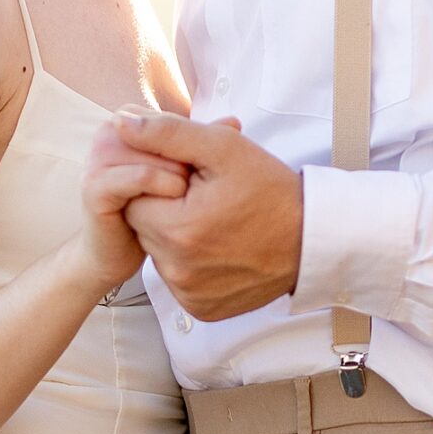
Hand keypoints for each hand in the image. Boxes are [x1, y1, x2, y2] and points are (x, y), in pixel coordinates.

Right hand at [77, 125, 190, 292]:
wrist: (115, 253)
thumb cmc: (151, 210)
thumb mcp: (182, 169)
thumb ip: (203, 144)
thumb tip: (235, 122)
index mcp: (126, 121)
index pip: (168, 120)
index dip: (189, 147)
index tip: (195, 173)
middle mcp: (108, 134)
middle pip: (161, 135)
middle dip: (183, 161)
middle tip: (188, 188)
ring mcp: (97, 159)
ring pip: (154, 154)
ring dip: (177, 175)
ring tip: (182, 195)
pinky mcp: (95, 187)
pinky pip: (141, 177)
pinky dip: (165, 186)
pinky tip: (176, 199)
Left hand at [112, 109, 304, 318]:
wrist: (311, 240)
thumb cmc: (270, 190)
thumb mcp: (223, 148)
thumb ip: (167, 134)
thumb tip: (121, 124)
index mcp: (177, 229)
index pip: (134, 198)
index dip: (159, 184)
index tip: (191, 181)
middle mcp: (178, 270)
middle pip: (145, 228)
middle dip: (166, 210)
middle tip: (205, 200)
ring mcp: (189, 294)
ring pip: (160, 254)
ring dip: (177, 237)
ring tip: (215, 224)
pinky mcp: (201, 309)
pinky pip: (179, 280)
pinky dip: (192, 264)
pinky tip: (219, 249)